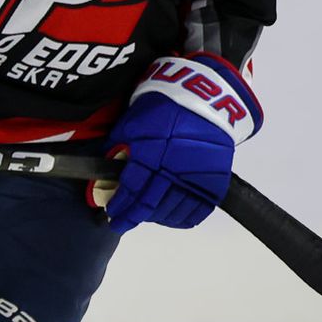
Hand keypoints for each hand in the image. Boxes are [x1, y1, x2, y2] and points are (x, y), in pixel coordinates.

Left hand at [91, 53, 261, 232]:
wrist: (204, 98)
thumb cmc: (162, 107)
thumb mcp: (132, 123)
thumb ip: (118, 147)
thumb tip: (107, 170)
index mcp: (150, 154)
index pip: (130, 190)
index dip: (119, 206)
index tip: (111, 215)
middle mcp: (173, 170)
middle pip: (149, 204)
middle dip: (131, 217)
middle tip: (121, 224)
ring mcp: (196, 178)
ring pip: (171, 211)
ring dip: (154, 218)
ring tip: (144, 217)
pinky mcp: (214, 182)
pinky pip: (196, 211)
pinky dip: (180, 218)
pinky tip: (169, 216)